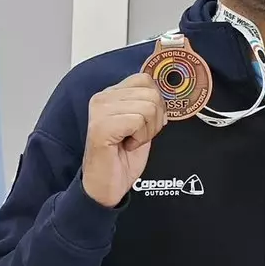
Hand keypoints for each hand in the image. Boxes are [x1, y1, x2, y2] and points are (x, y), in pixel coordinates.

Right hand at [81, 72, 164, 206]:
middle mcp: (102, 98)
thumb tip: (164, 97)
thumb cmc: (121, 158)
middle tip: (139, 136)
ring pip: (148, 107)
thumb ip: (147, 106)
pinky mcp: (102, 126)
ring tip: (132, 141)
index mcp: (110, 94)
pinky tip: (127, 146)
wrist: (106, 186)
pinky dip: (140, 138)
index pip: (145, 79)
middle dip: (155, 119)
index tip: (148, 123)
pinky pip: (138, 120)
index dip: (157, 102)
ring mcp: (100, 111)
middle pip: (151, 93)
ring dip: (147, 130)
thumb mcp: (139, 125)